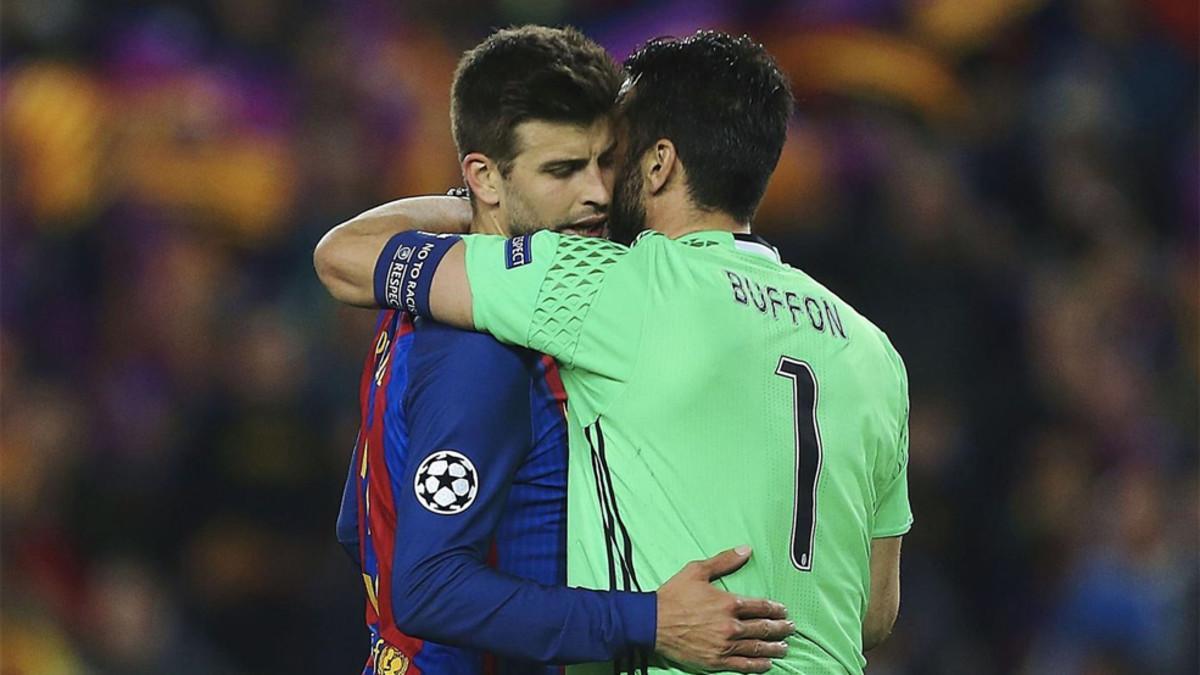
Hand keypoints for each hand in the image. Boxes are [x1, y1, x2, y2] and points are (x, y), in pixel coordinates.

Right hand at [655, 546, 792, 671]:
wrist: (652, 622)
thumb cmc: (673, 596)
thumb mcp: (697, 571)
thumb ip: (724, 561)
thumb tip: (745, 550)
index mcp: (729, 603)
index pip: (760, 607)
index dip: (775, 609)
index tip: (783, 611)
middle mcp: (730, 626)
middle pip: (762, 628)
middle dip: (780, 628)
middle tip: (790, 628)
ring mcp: (724, 645)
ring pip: (756, 648)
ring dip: (773, 647)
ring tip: (784, 647)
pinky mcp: (715, 661)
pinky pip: (742, 665)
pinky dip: (757, 665)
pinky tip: (766, 664)